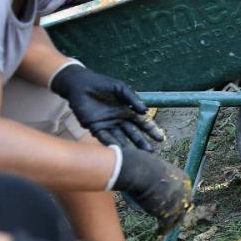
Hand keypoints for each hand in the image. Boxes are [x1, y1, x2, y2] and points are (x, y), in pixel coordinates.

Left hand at [49, 62, 163, 150]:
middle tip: (150, 153)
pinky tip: (117, 150)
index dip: (151, 130)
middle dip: (142, 143)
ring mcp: (108, 125)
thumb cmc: (102, 84)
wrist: (80, 84)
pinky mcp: (95, 127)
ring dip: (128, 147)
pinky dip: (110, 143)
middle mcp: (119, 120)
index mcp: (127, 111)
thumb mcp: (120, 88)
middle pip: (133, 134)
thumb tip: (145, 111)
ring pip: (120, 138)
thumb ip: (133, 98)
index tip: (160, 138)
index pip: (142, 123)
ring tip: (136, 156)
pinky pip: (104, 137)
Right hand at [111, 147, 192, 232]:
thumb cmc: (145, 167)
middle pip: (183, 207)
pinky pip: (166, 225)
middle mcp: (186, 192)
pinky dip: (162, 231)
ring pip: (177, 218)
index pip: (185, 194)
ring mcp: (179, 203)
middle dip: (177, 214)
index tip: (172, 206)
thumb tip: (153, 175)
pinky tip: (158, 234)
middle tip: (170, 221)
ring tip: (164, 229)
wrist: (142, 172)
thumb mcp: (159, 170)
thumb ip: (162, 178)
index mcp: (185, 179)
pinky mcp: (169, 213)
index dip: (178, 202)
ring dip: (170, 224)